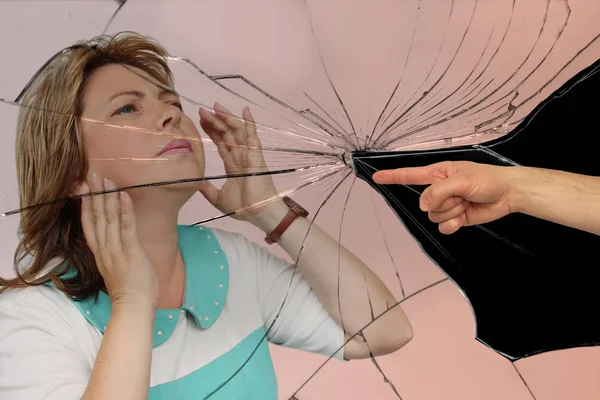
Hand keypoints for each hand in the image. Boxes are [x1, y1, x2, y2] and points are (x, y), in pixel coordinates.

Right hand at [79, 172, 157, 308]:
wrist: (134, 306)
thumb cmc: (129, 289)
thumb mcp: (116, 266)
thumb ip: (115, 251)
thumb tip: (118, 238)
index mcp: (100, 253)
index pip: (89, 225)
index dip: (86, 206)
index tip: (84, 189)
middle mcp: (105, 249)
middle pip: (97, 218)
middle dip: (95, 195)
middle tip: (93, 175)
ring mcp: (117, 250)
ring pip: (110, 219)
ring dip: (108, 198)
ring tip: (107, 180)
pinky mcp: (131, 252)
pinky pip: (127, 227)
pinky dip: (125, 210)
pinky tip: (124, 196)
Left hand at [198, 103, 283, 224]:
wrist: (257, 213)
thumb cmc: (243, 208)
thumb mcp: (217, 197)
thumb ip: (207, 188)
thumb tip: (196, 181)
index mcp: (233, 165)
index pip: (221, 143)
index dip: (211, 131)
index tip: (200, 121)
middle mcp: (241, 157)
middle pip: (227, 134)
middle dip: (215, 121)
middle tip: (202, 110)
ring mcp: (249, 154)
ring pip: (237, 131)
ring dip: (227, 118)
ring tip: (215, 106)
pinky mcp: (256, 155)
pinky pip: (252, 136)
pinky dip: (249, 122)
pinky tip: (245, 110)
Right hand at [373, 161, 516, 233]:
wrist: (508, 194)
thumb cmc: (487, 179)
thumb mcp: (460, 180)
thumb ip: (438, 191)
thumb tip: (423, 205)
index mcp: (438, 173)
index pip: (410, 175)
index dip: (392, 176)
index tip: (377, 177)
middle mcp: (439, 189)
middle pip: (424, 203)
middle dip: (442, 202)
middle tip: (460, 195)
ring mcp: (447, 204)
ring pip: (433, 216)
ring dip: (451, 212)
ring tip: (465, 204)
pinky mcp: (455, 218)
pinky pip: (443, 227)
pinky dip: (453, 224)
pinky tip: (464, 217)